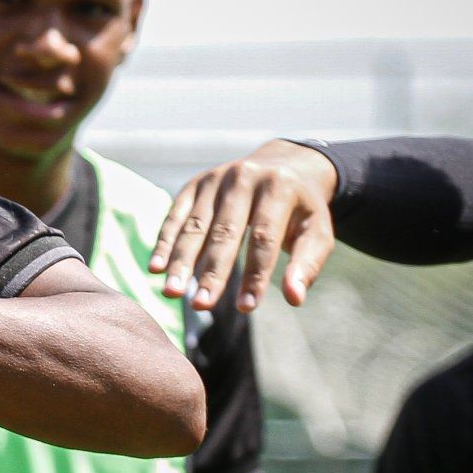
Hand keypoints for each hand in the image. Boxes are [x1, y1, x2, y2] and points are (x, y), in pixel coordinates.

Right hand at [150, 139, 338, 311]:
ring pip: (195, 226)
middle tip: (200, 306)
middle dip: (211, 272)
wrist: (282, 164)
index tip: (246, 308)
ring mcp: (214, 179)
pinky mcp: (194, 184)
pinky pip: (176, 216)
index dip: (255, 274)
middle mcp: (243, 178)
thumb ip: (306, 265)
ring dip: (180, 261)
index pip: (264, 238)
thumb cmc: (300, 210)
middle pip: (224, 232)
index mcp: (279, 187)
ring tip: (171, 293)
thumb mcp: (317, 232)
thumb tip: (294, 298)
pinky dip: (164, 243)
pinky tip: (156, 268)